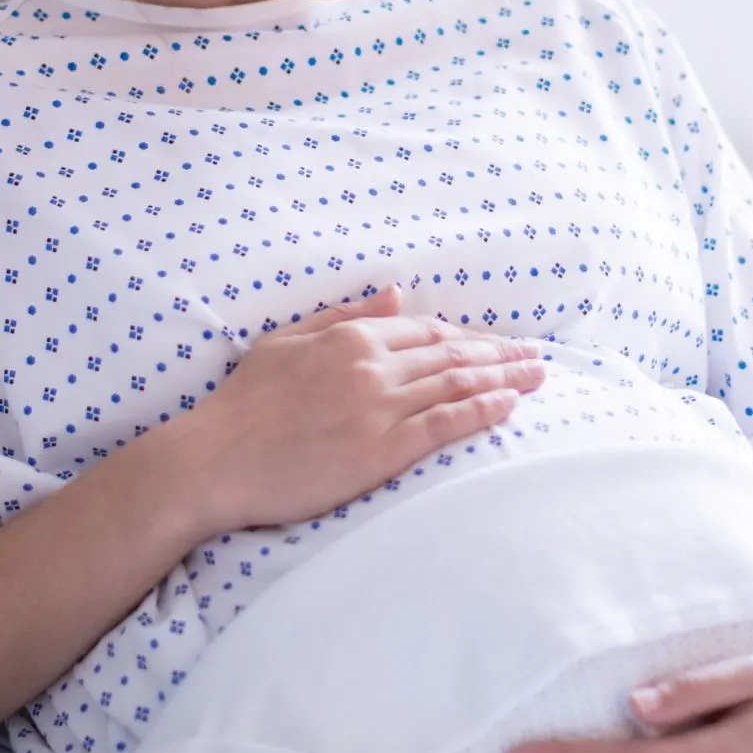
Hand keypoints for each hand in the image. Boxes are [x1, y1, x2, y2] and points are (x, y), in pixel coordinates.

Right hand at [186, 283, 543, 531]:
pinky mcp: (380, 450)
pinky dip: (482, 412)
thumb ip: (342, 314)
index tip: (495, 343)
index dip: (467, 337)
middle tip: (537, 356)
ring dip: (504, 378)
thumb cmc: (243, 404)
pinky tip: (509, 406)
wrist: (215, 459)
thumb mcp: (286, 340)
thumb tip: (394, 293)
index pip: (426, 331)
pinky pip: (444, 425)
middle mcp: (371, 365)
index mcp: (349, 337)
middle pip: (453, 355)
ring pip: (457, 385)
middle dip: (501, 354)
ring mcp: (378, 407)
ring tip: (537, 377)